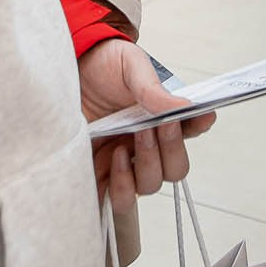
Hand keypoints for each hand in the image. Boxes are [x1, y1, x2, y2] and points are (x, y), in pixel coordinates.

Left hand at [80, 39, 215, 207]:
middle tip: (154, 127)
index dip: (200, 126)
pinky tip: (113, 157)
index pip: (192, 129)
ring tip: (127, 141)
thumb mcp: (129, 66)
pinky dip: (122, 187)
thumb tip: (184, 106)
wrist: (65, 73)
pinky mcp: (101, 175)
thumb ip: (153, 89)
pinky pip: (120, 200)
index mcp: (161, 116)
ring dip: (146, 166)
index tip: (201, 116)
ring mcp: (125, 162)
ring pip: (151, 185)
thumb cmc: (100, 67)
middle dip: (171, 150)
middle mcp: (148, 143)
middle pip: (176, 168)